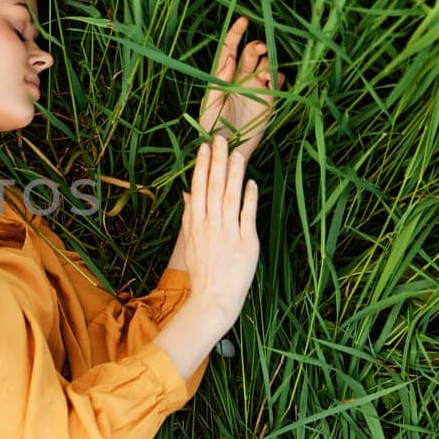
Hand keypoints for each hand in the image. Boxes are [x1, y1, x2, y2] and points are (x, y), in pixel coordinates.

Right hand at [176, 132, 259, 323]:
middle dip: (217, 161)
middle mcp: (210, 226)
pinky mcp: (246, 243)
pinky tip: (252, 182)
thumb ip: (189, 216)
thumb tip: (187, 192)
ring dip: (234, 174)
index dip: (202, 166)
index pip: (198, 188)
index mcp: (195, 225)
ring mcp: (228, 233)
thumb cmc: (203, 273)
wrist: (214, 299)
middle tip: (221, 139)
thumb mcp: (190, 243)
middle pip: (213, 187)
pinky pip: (247, 215)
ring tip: (238, 153)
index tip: (205, 146)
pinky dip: (249, 197)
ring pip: (230, 197)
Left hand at [197, 16, 284, 166]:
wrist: (226, 150)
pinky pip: (278, 81)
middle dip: (256, 46)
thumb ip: (218, 82)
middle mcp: (241, 78)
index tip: (243, 20)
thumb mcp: (208, 104)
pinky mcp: (269, 100)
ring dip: (268, 62)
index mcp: (223, 76)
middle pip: (251, 53)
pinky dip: (277, 76)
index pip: (230, 49)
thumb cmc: (211, 129)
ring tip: (264, 73)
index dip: (236, 33)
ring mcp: (256, 88)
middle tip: (260, 49)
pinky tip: (271, 81)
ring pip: (266, 64)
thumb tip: (228, 60)